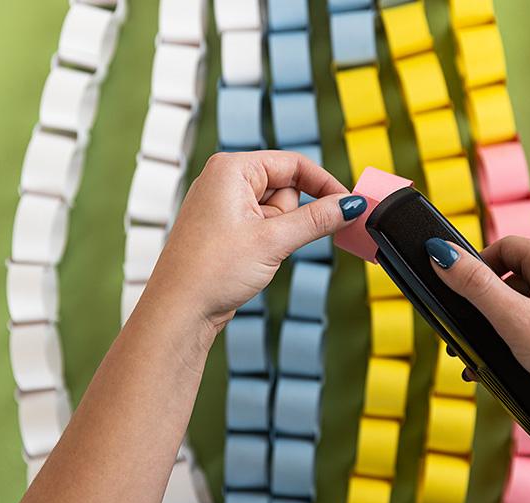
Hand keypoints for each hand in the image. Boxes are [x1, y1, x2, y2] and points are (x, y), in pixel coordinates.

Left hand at [142, 151, 366, 339]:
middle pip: (286, 187)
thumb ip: (317, 219)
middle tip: (278, 241)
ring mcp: (223, 204)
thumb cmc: (212, 271)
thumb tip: (350, 205)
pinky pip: (262, 226)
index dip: (324, 184)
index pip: (293, 164)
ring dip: (280, 233)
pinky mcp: (225, 228)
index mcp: (231, 168)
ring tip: (256, 254)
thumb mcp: (274, 240)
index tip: (348, 204)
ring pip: (276, 210)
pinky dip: (269, 241)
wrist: (179, 310)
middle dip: (292, 216)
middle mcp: (224, 180)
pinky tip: (252, 260)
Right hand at [424, 235, 529, 419]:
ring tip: (501, 356)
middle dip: (493, 304)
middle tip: (478, 333)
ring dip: (513, 323)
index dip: (478, 266)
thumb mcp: (512, 320)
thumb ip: (474, 285)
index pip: (505, 246)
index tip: (463, 293)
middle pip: (521, 274)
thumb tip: (442, 252)